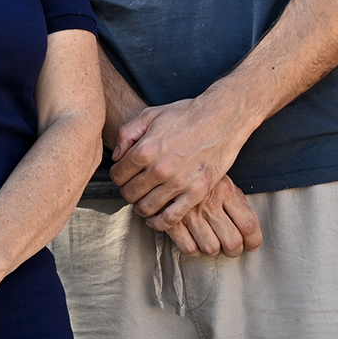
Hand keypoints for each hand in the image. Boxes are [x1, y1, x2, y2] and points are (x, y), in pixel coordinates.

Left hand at [110, 90, 251, 227]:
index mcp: (145, 150)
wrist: (221, 119)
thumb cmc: (186, 115)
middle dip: (128, 191)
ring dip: (141, 207)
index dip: (118, 176)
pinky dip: (159, 223)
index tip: (124, 176)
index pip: (118, 175)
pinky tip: (156, 218)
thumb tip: (116, 157)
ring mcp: (178, 183)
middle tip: (135, 188)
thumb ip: (126, 134)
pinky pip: (171, 218)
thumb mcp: (150, 115)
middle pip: (129, 193)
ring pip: (146, 208)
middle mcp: (159, 169)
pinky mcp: (196, 192)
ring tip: (144, 201)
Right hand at [156, 175, 263, 256]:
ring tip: (212, 243)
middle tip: (233, 248)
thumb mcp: (222, 179)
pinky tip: (195, 241)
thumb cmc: (199, 173)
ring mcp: (190, 212)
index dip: (254, 240)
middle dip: (235, 250)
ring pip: (211, 247)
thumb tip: (250, 229)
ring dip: (214, 249)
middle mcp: (209, 203)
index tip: (252, 244)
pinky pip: (189, 247)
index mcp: (226, 190)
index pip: (248, 224)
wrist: (166, 162)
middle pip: (232, 241)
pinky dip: (195, 250)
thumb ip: (237, 201)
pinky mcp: (172, 219)